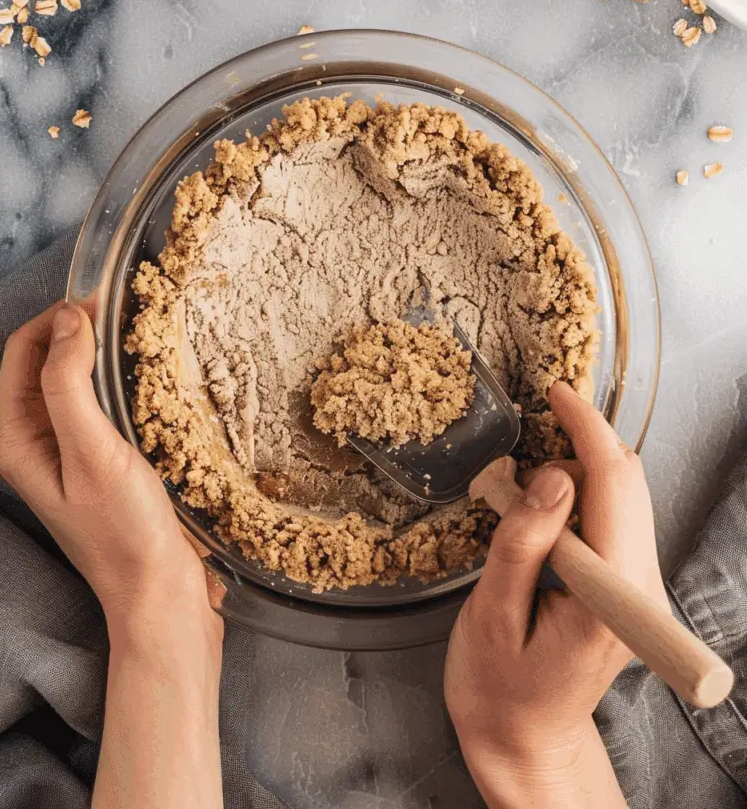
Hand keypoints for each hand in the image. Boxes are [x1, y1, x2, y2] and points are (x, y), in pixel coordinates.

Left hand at [0, 302, 222, 643]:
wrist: (159, 591)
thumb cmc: (124, 531)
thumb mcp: (95, 452)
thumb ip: (71, 384)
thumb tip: (70, 320)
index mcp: (18, 439)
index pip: (24, 351)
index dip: (59, 318)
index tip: (105, 299)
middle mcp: (35, 442)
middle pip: (46, 363)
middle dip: (80, 332)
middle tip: (128, 312)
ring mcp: (67, 453)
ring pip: (76, 382)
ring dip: (102, 356)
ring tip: (140, 337)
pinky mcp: (98, 462)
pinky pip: (100, 406)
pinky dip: (119, 384)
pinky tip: (149, 380)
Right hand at [444, 382, 667, 807]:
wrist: (521, 737)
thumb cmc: (498, 687)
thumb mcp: (492, 614)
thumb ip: (523, 543)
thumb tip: (553, 475)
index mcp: (609, 599)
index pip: (614, 488)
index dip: (587, 431)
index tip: (558, 394)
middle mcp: (638, 590)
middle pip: (627, 484)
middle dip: (580, 444)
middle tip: (526, 437)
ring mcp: (637, 589)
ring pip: (622, 497)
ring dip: (575, 472)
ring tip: (519, 491)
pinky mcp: (625, 587)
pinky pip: (612, 519)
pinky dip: (577, 496)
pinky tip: (540, 509)